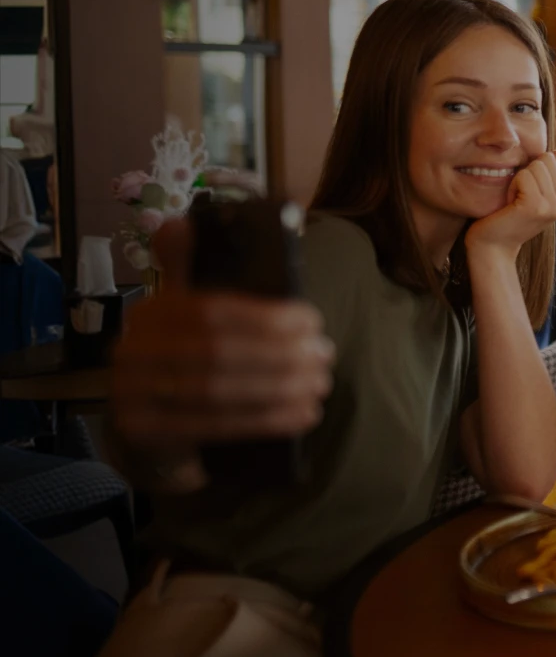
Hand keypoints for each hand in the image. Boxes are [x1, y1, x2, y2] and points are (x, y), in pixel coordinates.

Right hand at [110, 220, 335, 469]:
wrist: (152, 432)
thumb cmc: (189, 363)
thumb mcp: (191, 316)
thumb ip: (192, 271)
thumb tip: (183, 222)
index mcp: (150, 313)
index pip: (210, 310)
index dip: (265, 316)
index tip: (313, 322)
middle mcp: (131, 351)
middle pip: (217, 353)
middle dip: (281, 354)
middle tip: (324, 357)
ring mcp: (130, 395)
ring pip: (218, 390)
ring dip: (280, 388)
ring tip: (320, 384)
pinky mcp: (143, 434)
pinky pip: (214, 426)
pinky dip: (266, 420)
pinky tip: (303, 415)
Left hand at [464, 150, 555, 258]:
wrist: (493, 245)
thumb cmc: (507, 215)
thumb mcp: (535, 194)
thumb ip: (548, 176)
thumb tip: (555, 152)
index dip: (537, 166)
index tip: (528, 189)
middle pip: (548, 159)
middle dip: (528, 171)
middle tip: (520, 195)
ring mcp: (553, 206)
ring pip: (536, 165)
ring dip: (519, 179)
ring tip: (515, 200)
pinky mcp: (536, 207)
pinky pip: (524, 175)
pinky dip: (512, 185)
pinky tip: (510, 203)